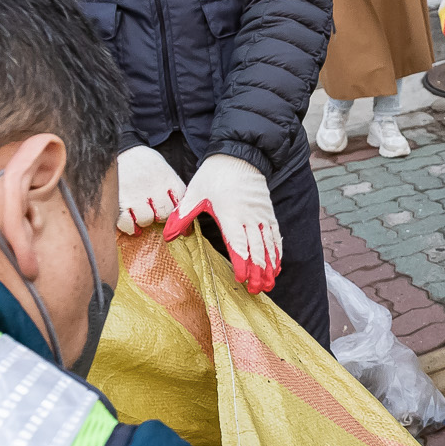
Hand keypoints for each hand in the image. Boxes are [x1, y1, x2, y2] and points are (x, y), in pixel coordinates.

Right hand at [114, 146, 184, 234]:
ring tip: (141, 214)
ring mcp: (135, 195)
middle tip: (155, 212)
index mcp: (166, 178)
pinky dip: (130, 227)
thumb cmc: (144, 163)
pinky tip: (132, 225)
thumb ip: (171, 187)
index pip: (179, 202)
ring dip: (145, 220)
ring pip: (146, 220)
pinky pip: (127, 223)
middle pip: (164, 213)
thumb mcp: (163, 168)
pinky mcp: (119, 202)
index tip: (171, 211)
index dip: (176, 209)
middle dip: (161, 215)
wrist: (121, 150)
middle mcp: (152, 187)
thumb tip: (179, 209)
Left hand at [167, 154, 282, 292]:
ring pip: (268, 245)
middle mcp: (249, 218)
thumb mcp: (195, 194)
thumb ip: (182, 216)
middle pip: (256, 250)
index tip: (242, 279)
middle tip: (257, 291)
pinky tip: (277, 264)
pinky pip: (275, 236)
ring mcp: (260, 216)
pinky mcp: (267, 213)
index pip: (238, 244)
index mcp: (230, 215)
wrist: (239, 155)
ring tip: (270, 283)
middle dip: (258, 272)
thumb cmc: (215, 176)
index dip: (241, 263)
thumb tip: (167, 237)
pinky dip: (277, 251)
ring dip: (270, 266)